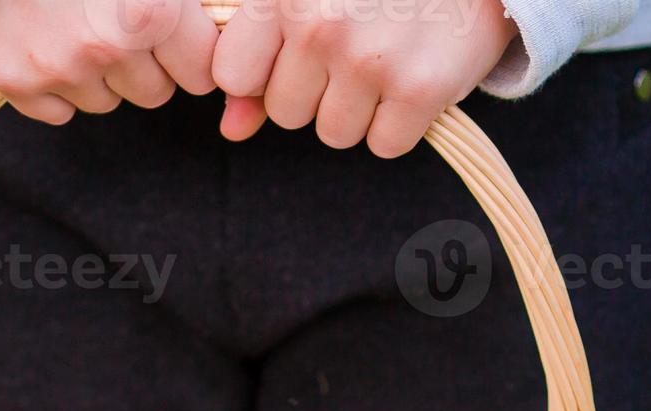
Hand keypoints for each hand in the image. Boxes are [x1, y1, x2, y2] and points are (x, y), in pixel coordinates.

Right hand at [0, 0, 222, 125]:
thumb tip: (238, 28)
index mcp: (151, 10)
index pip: (203, 72)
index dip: (191, 52)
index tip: (174, 33)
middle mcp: (107, 45)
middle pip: (157, 93)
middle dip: (146, 65)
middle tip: (117, 23)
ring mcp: (60, 69)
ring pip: (109, 103)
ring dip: (101, 74)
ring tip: (77, 26)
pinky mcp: (19, 84)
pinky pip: (61, 112)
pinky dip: (57, 86)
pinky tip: (47, 43)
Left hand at [209, 0, 517, 156]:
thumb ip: (259, 57)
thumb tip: (231, 130)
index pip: (233, 76)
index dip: (262, 75)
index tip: (293, 54)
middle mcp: (319, 26)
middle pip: (286, 112)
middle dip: (316, 91)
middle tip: (356, 48)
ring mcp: (369, 60)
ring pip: (334, 133)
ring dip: (360, 109)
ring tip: (387, 59)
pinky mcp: (420, 88)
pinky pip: (385, 144)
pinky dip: (401, 123)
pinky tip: (414, 78)